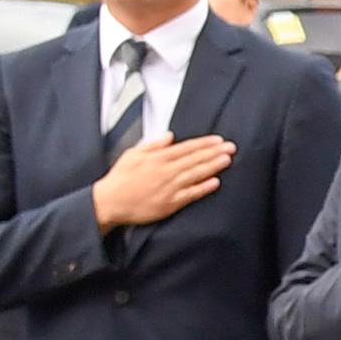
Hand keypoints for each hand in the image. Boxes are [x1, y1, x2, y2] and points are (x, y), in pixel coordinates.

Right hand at [91, 130, 233, 229]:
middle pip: (195, 159)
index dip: (204, 144)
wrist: (110, 202)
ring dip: (213, 166)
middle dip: (214, 152)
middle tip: (231, 147)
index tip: (218, 140)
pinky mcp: (170, 203)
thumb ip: (153, 145)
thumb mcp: (133, 154)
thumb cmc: (119, 179)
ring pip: (196, 174)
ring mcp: (169, 187)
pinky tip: (215, 182)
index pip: (186, 148)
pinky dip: (203, 188)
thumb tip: (169, 136)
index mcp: (157, 158)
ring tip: (227, 159)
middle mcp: (166, 171)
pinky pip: (190, 194)